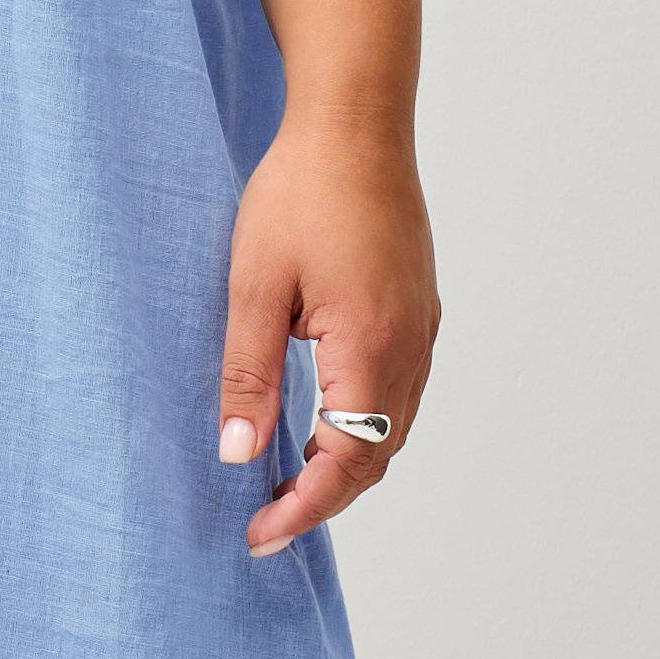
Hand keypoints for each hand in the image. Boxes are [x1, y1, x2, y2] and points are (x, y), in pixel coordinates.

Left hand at [218, 119, 437, 557]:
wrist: (356, 122)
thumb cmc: (301, 190)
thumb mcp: (254, 285)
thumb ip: (247, 375)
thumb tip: (238, 456)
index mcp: (371, 347)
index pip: (346, 461)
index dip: (303, 509)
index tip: (259, 536)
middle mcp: (411, 347)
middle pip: (377, 456)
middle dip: (324, 499)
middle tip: (265, 524)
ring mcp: (422, 328)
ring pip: (392, 428)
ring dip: (345, 466)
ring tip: (288, 487)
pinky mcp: (417, 309)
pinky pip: (398, 393)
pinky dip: (362, 428)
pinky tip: (321, 426)